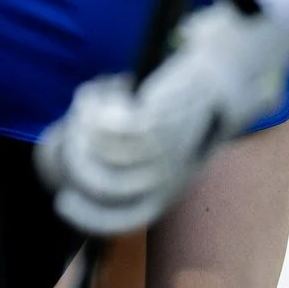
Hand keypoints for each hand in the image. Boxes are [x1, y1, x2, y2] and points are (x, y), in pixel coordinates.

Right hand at [34, 0, 288, 232]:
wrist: (226, 71)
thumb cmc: (194, 102)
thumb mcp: (174, 140)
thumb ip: (142, 156)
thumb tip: (97, 159)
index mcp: (172, 187)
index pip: (128, 216)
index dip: (91, 215)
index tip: (62, 201)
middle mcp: (169, 176)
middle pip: (105, 187)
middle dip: (75, 164)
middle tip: (65, 138)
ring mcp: (163, 150)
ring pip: (101, 152)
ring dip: (83, 125)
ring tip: (88, 103)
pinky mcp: (157, 121)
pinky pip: (107, 126)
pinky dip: (93, 107)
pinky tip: (99, 89)